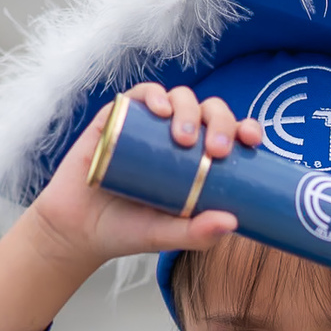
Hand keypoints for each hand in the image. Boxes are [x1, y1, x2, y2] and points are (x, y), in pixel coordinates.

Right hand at [30, 82, 263, 274]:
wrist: (79, 229)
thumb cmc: (129, 230)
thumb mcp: (168, 236)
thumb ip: (197, 234)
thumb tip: (232, 223)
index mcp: (197, 160)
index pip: (230, 134)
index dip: (245, 129)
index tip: (252, 140)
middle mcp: (176, 136)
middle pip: (208, 111)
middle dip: (220, 121)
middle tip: (216, 150)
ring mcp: (147, 124)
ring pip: (179, 98)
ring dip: (188, 110)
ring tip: (184, 139)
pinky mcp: (119, 117)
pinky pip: (141, 95)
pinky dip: (154, 96)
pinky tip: (160, 109)